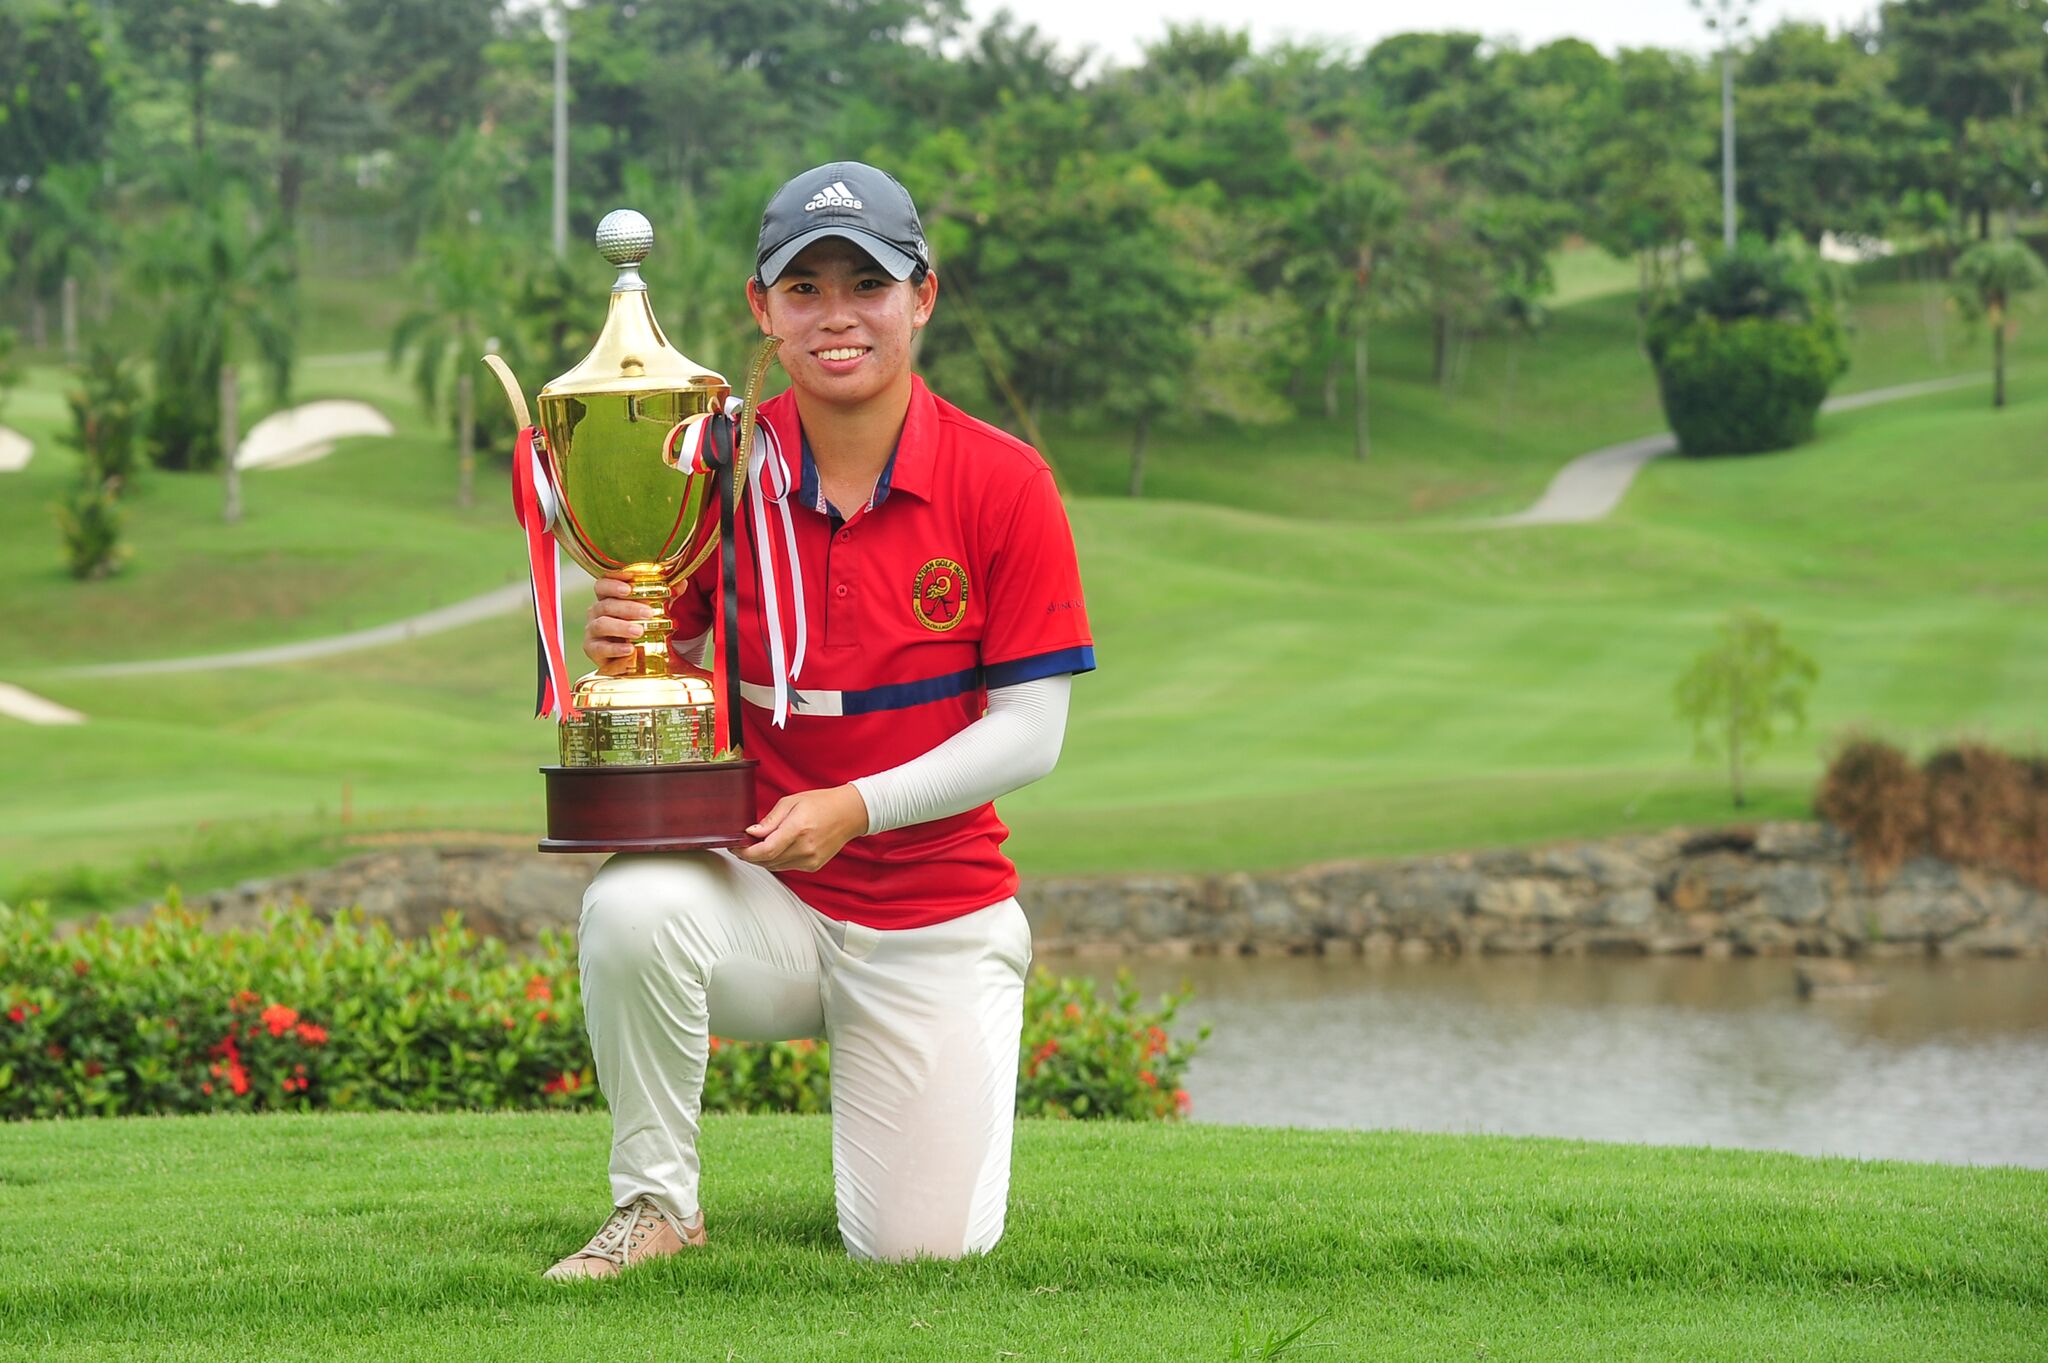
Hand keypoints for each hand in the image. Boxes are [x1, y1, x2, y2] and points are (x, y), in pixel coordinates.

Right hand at [583, 575, 659, 674]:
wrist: (629, 657)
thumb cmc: (637, 627)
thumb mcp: (652, 611)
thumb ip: (665, 597)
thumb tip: (682, 583)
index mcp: (607, 598)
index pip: (602, 585)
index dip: (612, 582)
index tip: (629, 585)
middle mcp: (596, 612)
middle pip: (606, 605)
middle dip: (627, 607)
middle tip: (648, 612)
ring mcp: (592, 631)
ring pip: (602, 624)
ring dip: (621, 627)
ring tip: (640, 631)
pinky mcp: (593, 650)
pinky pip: (600, 648)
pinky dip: (615, 649)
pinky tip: (629, 650)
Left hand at [736, 786, 870, 872]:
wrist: (849, 814)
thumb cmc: (821, 803)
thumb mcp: (791, 802)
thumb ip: (770, 820)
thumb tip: (751, 833)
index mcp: (798, 829)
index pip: (765, 850)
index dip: (745, 852)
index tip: (735, 846)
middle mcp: (805, 848)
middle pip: (767, 861)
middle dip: (750, 855)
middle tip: (741, 845)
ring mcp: (810, 859)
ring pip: (775, 866)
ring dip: (761, 859)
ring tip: (756, 846)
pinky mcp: (813, 866)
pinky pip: (786, 867)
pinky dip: (776, 860)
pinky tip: (775, 849)